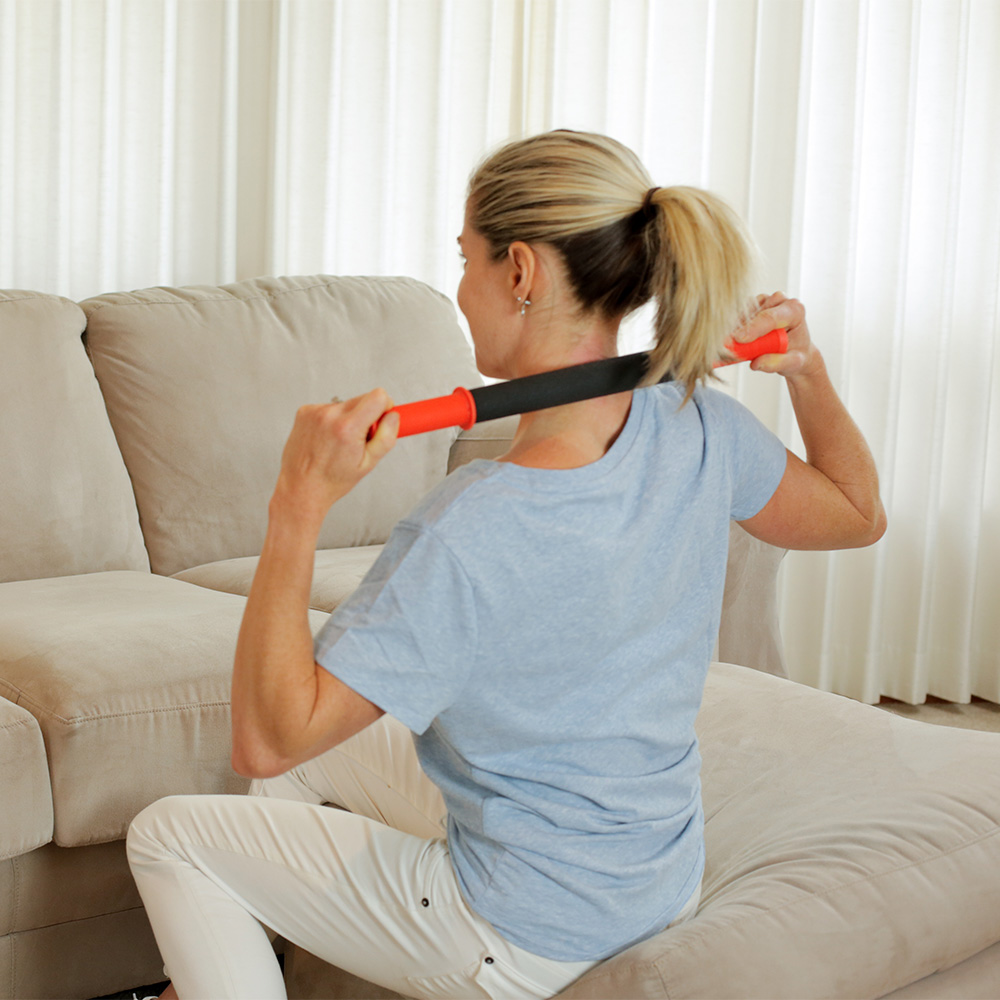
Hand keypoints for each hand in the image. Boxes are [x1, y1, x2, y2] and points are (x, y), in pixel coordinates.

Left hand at [270, 388, 399, 526]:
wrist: (301, 486)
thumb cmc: (333, 479)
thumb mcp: (368, 464)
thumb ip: (386, 437)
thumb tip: (393, 416)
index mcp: (348, 428)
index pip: (378, 396)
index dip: (385, 406)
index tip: (381, 420)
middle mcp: (329, 415)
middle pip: (363, 398)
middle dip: (367, 415)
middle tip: (359, 438)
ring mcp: (314, 412)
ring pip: (346, 404)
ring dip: (348, 418)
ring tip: (339, 442)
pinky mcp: (304, 411)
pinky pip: (329, 408)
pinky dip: (332, 420)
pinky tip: (327, 439)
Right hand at [736, 293, 822, 378]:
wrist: (793, 349)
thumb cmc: (796, 353)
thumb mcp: (793, 363)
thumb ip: (778, 363)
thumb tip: (756, 363)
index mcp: (794, 310)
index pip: (770, 317)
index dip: (753, 328)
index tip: (738, 339)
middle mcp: (780, 300)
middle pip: (755, 313)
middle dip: (741, 331)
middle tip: (731, 348)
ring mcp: (766, 300)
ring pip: (744, 312)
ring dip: (737, 329)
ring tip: (737, 347)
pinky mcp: (754, 304)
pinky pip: (739, 314)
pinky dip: (735, 328)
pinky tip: (737, 339)